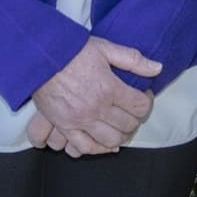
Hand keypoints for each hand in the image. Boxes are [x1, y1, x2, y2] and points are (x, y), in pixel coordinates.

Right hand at [28, 36, 158, 155]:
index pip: (139, 106)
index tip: (142, 95)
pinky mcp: (65, 126)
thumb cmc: (71, 50)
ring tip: (119, 124)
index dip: (146, 101)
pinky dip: (99, 149)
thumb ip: (132, 59)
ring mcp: (80, 120)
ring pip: (111, 139)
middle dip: (134, 117)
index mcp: (109, 88)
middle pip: (128, 124)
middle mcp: (97, 107)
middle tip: (130, 109)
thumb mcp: (104, 47)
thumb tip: (157, 68)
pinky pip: (86, 147)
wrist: (39, 56)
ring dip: (121, 135)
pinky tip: (105, 143)